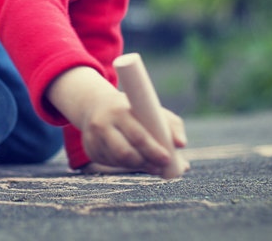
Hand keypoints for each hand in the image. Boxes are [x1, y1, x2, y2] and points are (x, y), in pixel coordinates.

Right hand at [46, 66, 187, 175]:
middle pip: (125, 153)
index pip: (138, 135)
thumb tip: (181, 144)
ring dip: (138, 166)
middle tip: (161, 167)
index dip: (153, 150)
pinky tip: (134, 159)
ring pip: (119, 162)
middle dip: (146, 163)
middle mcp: (102, 124)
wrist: (95, 104)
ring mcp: (93, 139)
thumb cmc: (131, 108)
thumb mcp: (149, 108)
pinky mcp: (90, 151)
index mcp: (119, 111)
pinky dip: (126, 165)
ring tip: (151, 164)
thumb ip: (170, 124)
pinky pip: (112, 164)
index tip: (167, 158)